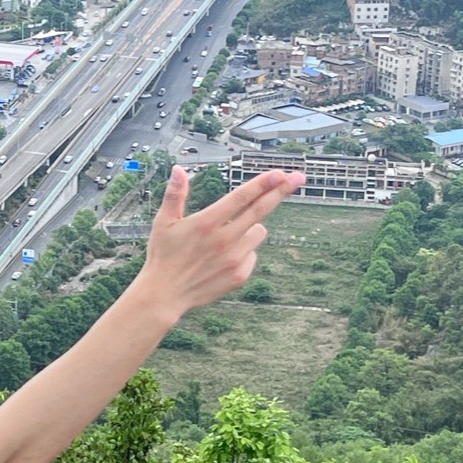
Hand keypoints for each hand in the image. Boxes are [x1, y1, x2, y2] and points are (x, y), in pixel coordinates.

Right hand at [140, 165, 300, 321]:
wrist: (166, 294)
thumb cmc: (164, 255)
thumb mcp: (164, 222)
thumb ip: (175, 194)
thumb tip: (178, 169)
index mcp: (206, 223)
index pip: (241, 197)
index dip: (263, 183)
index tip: (280, 172)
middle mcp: (224, 240)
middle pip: (261, 210)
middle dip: (281, 191)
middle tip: (297, 177)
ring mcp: (234, 259)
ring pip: (259, 232)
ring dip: (251, 227)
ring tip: (228, 234)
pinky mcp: (239, 275)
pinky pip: (253, 254)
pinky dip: (244, 250)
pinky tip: (224, 256)